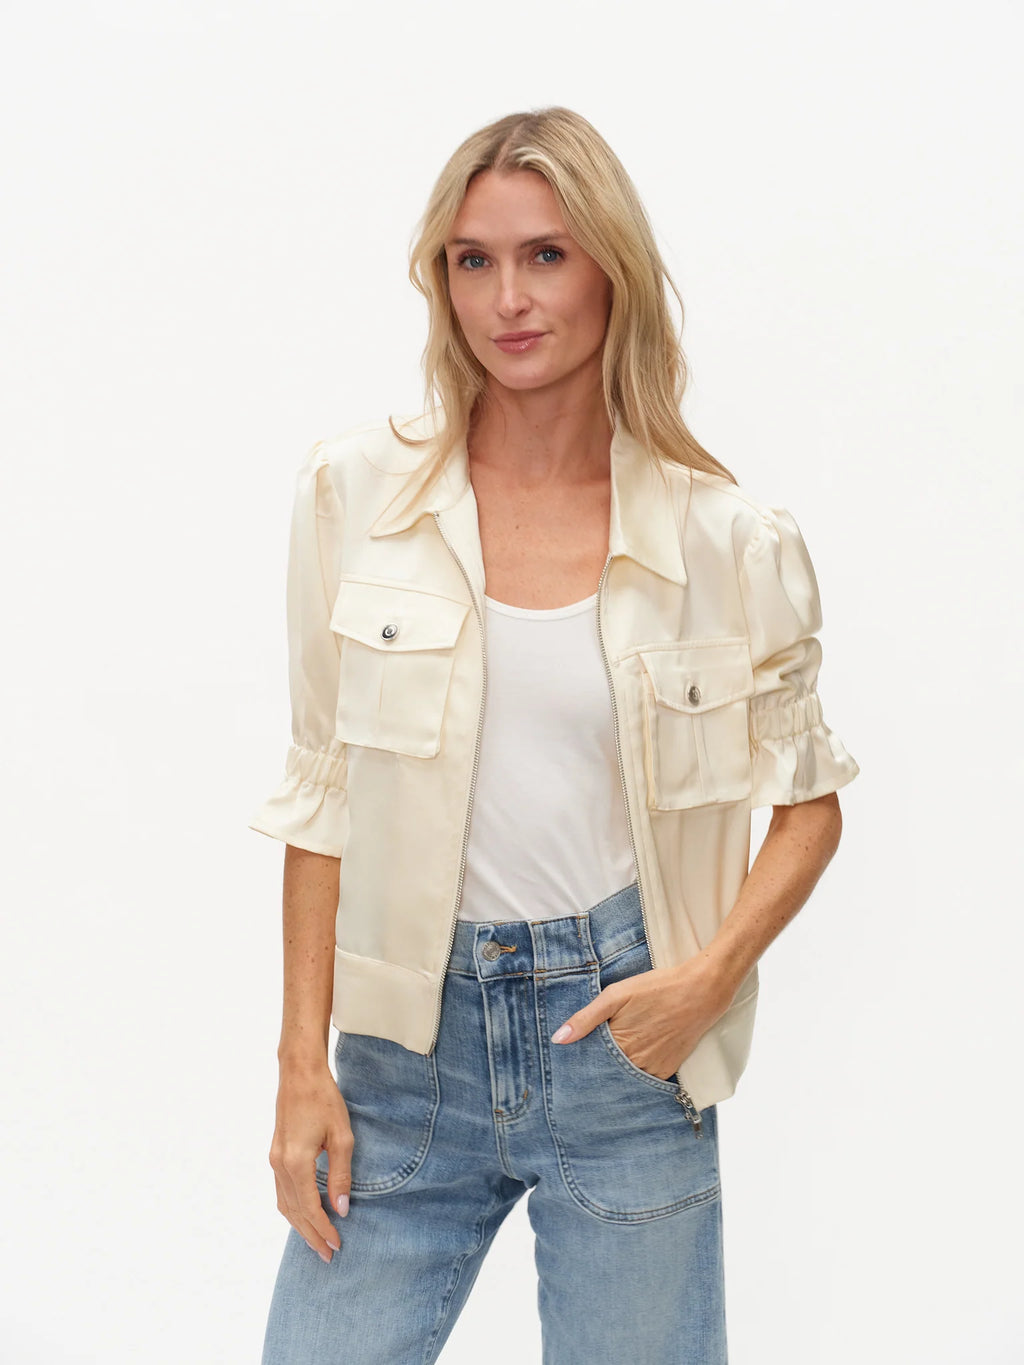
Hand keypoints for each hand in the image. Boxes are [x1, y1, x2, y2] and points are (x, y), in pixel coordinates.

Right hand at [268, 1061, 353, 1263]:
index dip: (323, 1230)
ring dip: (299, 1225)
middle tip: (327, 1255)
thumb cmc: (324, 1099)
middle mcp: (280, 1165)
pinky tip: (303, 1215)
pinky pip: (281, 1191)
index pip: (309, 1209)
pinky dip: (292, 1209)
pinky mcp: (275, 1154)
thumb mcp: (341, 1136)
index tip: (337, 1246)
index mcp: (296, 1162)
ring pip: (284, 1204)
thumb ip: (341, 1175)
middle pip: (293, 1212)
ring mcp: (274, 1160)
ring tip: (317, 1241)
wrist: (299, 1073)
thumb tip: (342, 1210)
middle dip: (310, 1235)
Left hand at [550, 957, 734, 1080]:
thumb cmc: (657, 988)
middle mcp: (636, 1064)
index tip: (571, 1057)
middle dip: (598, 1066)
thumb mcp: (616, 996)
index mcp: (620, 1046)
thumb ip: (586, 1019)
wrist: (701, 991)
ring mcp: (654, 1070)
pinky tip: (637, 1051)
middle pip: (608, 1072)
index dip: (582, 1057)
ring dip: (619, 1068)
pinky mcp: (669, 1070)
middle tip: (597, 1051)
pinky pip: (646, 1076)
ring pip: (627, 1076)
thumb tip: (558, 1039)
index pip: (590, 1063)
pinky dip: (638, 1068)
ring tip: (620, 1047)